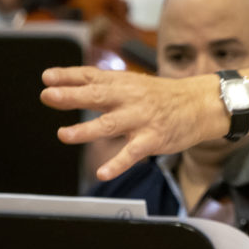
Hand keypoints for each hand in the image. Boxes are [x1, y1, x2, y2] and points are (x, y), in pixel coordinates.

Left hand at [41, 66, 224, 179]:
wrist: (201, 105)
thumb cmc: (164, 97)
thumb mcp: (135, 84)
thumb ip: (104, 87)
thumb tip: (68, 85)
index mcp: (124, 84)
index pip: (92, 76)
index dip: (69, 76)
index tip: (47, 77)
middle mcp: (131, 98)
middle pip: (98, 96)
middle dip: (72, 96)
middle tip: (49, 96)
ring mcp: (142, 119)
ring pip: (111, 124)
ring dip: (87, 130)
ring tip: (65, 135)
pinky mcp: (153, 139)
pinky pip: (132, 153)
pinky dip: (117, 164)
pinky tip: (102, 172)